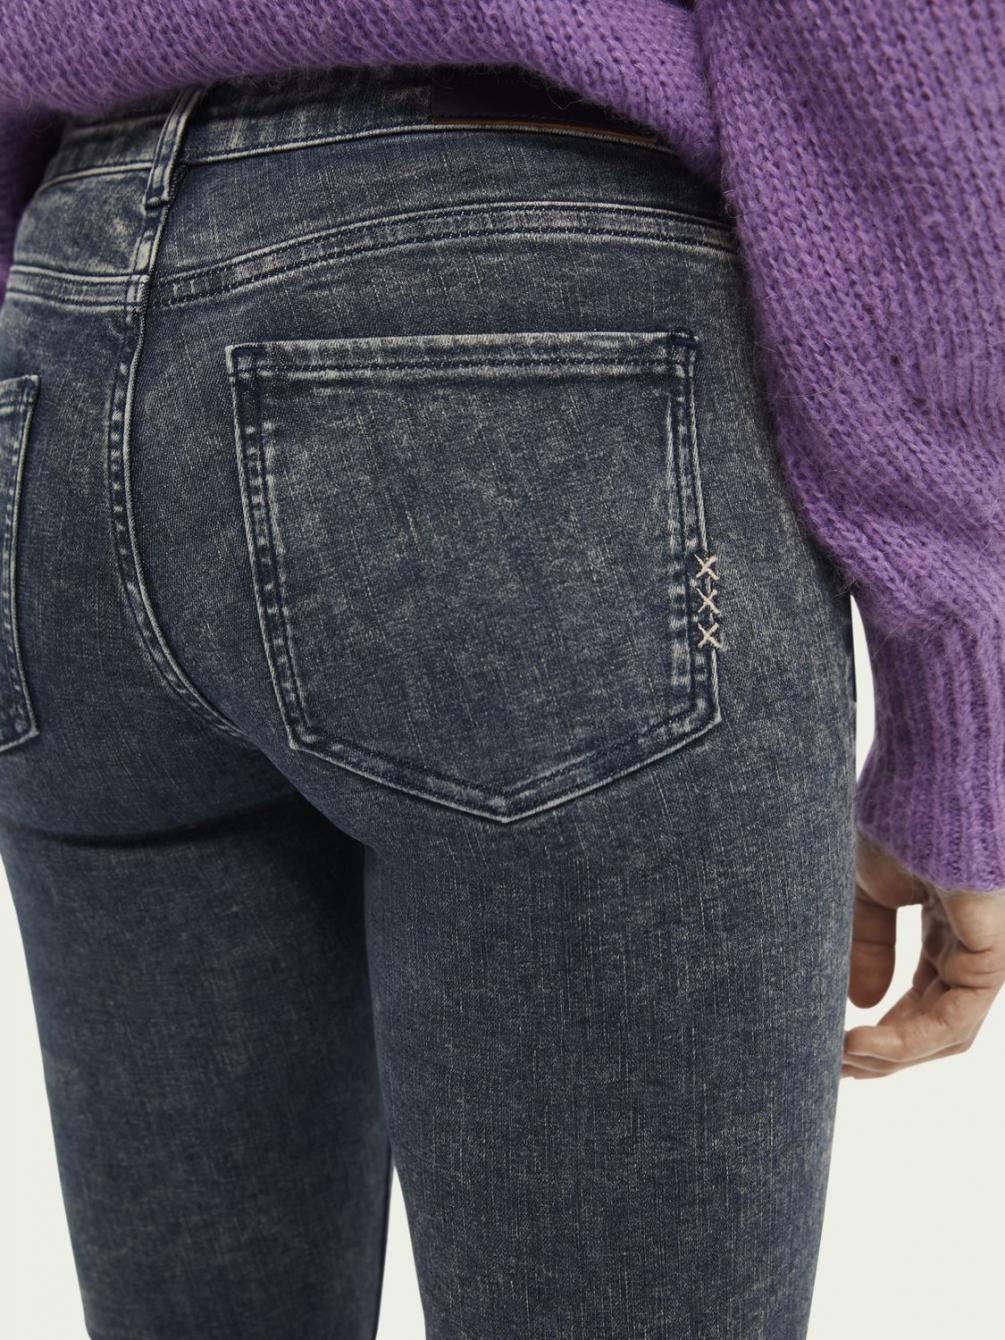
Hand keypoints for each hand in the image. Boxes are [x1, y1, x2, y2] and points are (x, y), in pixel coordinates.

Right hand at [842, 831, 1004, 1077]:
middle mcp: (971, 945)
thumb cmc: (900, 816)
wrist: (926, 780)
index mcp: (947, 926)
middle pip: (934, 1024)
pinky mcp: (992, 955)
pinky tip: (863, 1045)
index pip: (921, 997)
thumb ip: (868, 944)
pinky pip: (956, 1018)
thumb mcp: (869, 889)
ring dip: (891, 1057)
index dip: (879, 1028)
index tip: (830, 1044)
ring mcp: (986, 952)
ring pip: (946, 1032)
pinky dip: (908, 1042)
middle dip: (883, 1054)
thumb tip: (861, 1004)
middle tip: (833, 1066)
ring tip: (841, 1062)